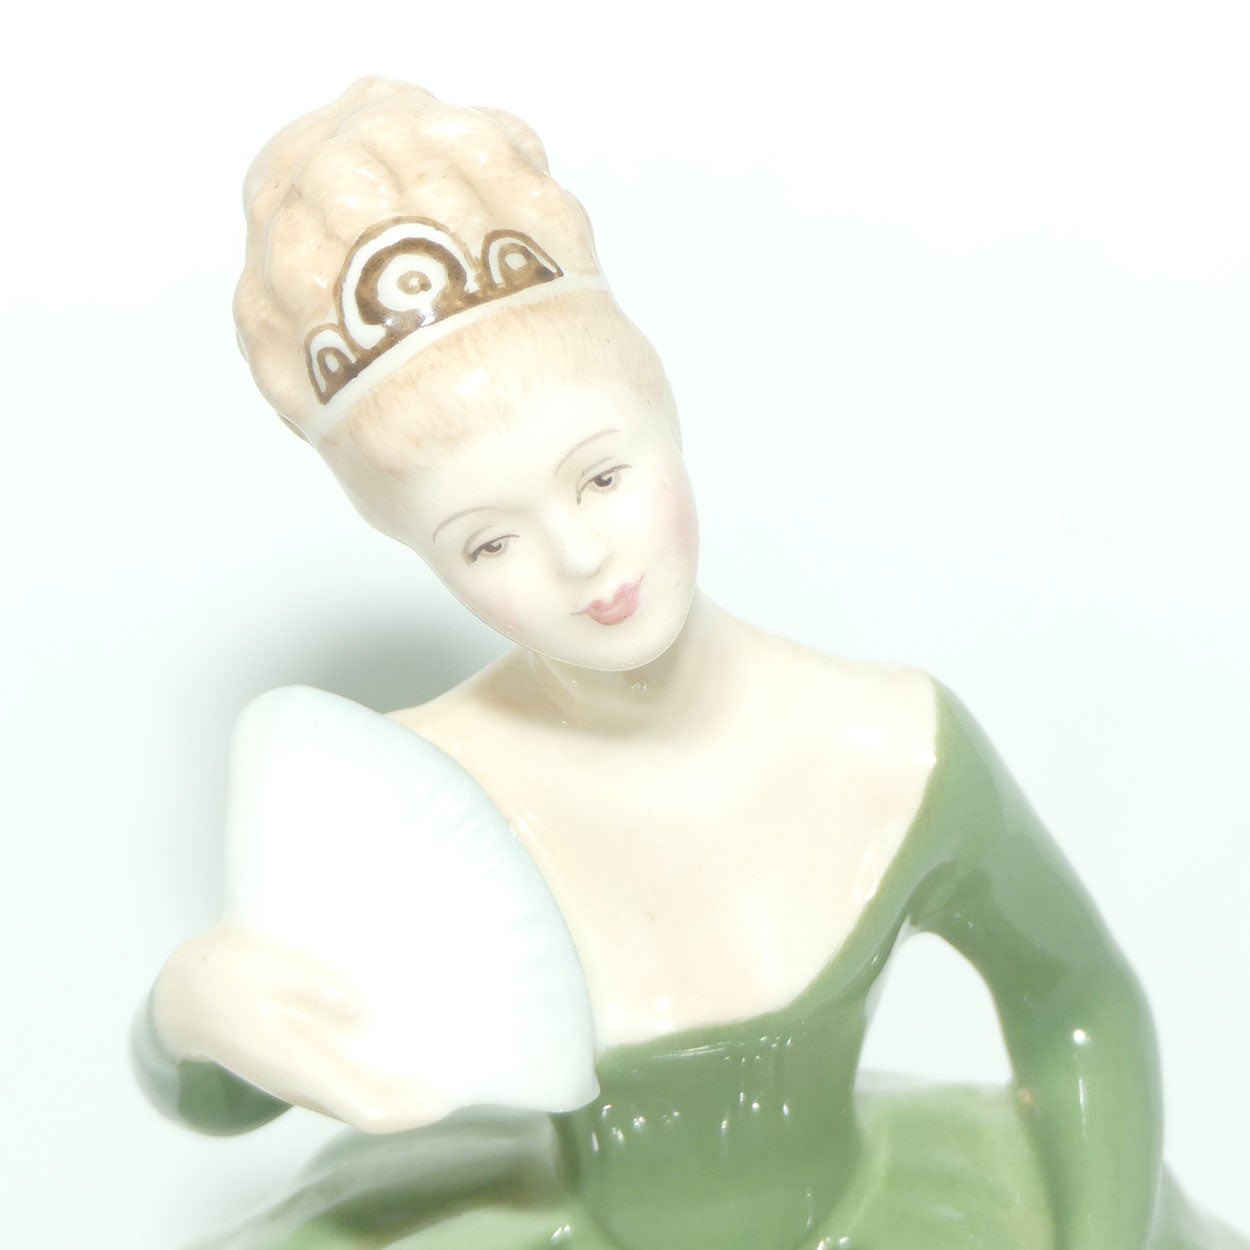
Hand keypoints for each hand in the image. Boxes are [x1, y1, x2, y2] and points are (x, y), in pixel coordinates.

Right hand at [151, 924, 448, 1132]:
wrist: (187, 996)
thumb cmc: (227, 975)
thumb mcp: (265, 966)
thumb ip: (311, 984)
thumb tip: (361, 1004)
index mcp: (294, 1063)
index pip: (362, 1106)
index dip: (408, 1110)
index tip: (447, 1097)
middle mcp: (305, 1080)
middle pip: (374, 1105)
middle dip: (420, 1099)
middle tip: (469, 1073)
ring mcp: (306, 1076)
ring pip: (366, 1093)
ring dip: (406, 1085)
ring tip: (451, 1056)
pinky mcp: (306, 1062)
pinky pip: (353, 1076)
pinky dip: (386, 1069)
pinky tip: (411, 1041)